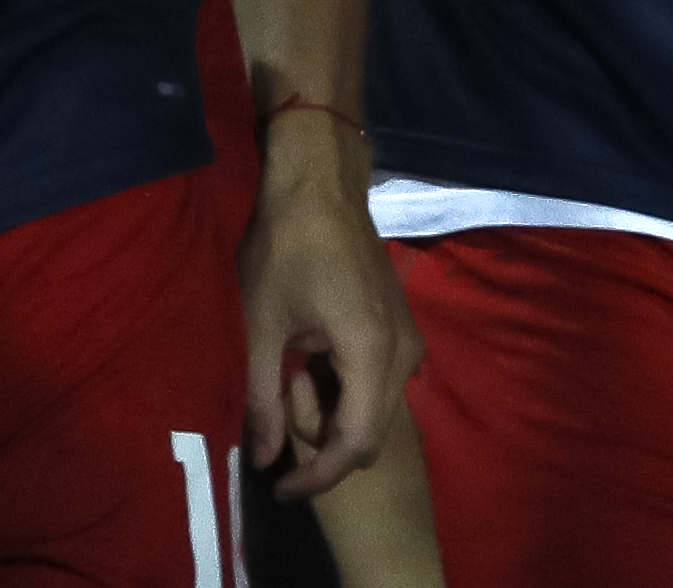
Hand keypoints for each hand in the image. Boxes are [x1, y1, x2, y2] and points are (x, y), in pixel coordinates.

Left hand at [240, 110, 416, 499]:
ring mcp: (410, 340)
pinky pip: (382, 384)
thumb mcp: (262, 327)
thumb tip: (263, 461)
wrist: (320, 184)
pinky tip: (312, 365)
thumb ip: (263, 400)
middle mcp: (404, 355)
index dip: (317, 478)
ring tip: (292, 381)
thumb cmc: (285, 248)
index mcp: (371, 355)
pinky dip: (349, 393)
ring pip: (378, 411)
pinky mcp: (404, 328)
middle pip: (370, 435)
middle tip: (279, 416)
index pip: (354, 445)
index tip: (279, 489)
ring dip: (335, 417)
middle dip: (323, 446)